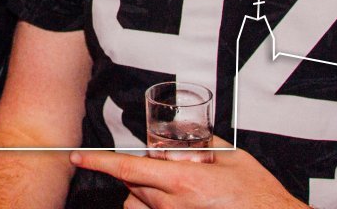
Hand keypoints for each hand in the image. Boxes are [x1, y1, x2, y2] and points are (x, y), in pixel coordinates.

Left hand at [71, 136, 304, 208]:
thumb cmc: (258, 195)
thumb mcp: (231, 158)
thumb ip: (205, 144)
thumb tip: (189, 135)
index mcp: (182, 181)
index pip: (127, 168)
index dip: (99, 162)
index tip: (78, 157)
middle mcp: (174, 204)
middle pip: (131, 185)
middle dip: (133, 172)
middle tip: (158, 164)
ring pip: (140, 203)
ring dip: (143, 191)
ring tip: (169, 184)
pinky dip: (156, 205)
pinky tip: (179, 198)